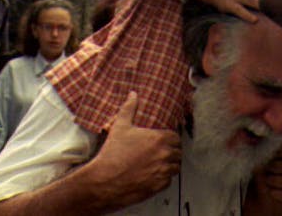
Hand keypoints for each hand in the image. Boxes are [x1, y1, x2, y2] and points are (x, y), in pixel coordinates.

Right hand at [87, 92, 180, 209]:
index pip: (176, 137)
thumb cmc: (112, 154)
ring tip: (157, 164)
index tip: (163, 141)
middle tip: (159, 153)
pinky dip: (163, 178)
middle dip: (171, 152)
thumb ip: (129, 108)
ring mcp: (163, 171)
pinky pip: (168, 181)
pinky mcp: (159, 186)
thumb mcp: (120, 127)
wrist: (104, 181)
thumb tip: (133, 95)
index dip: (170, 139)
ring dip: (169, 165)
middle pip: (178, 152)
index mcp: (159, 139)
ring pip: (175, 167)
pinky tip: (152, 175)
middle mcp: (164, 155)